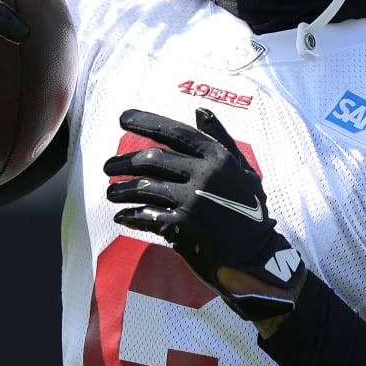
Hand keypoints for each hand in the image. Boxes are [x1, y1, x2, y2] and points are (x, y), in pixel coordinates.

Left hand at [104, 108, 307, 321]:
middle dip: (124, 160)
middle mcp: (203, 175)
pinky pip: (146, 215)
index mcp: (217, 157)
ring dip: (121, 189)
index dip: (146, 122)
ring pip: (144, 186)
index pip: (175, 132)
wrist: (256, 255)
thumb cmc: (250, 211)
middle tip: (108, 166)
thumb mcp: (243, 169)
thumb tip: (199, 110)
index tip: (123, 117)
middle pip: (152, 159)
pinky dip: (131, 215)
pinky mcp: (183, 225)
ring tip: (111, 192)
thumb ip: (221, 139)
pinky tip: (122, 216)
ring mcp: (192, 200)